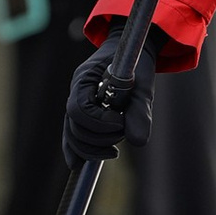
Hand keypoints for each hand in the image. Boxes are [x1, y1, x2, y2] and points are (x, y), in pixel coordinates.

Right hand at [63, 40, 153, 166]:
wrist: (130, 50)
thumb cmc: (136, 62)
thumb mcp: (143, 84)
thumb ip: (140, 110)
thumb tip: (138, 143)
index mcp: (85, 78)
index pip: (79, 109)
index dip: (99, 123)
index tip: (120, 123)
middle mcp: (76, 92)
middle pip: (74, 126)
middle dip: (98, 137)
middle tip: (122, 134)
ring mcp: (76, 103)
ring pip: (72, 134)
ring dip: (92, 147)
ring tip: (115, 148)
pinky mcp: (82, 114)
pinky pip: (73, 135)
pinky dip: (78, 150)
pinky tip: (81, 164)